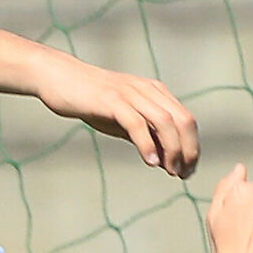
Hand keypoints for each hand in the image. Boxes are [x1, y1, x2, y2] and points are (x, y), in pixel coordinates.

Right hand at [34, 56, 199, 177]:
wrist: (60, 78)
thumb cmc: (92, 101)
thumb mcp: (124, 120)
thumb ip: (146, 136)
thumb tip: (168, 161)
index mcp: (155, 92)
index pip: (186, 119)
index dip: (193, 147)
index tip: (188, 171)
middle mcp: (148, 90)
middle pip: (182, 120)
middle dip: (188, 150)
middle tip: (183, 174)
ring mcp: (130, 93)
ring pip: (164, 122)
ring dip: (172, 150)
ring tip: (171, 171)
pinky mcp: (112, 100)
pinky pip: (137, 123)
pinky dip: (147, 144)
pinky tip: (150, 162)